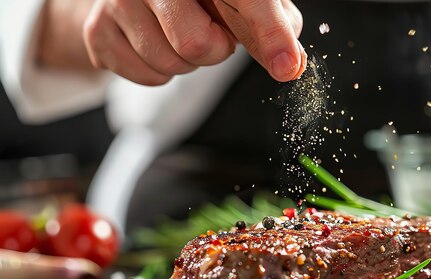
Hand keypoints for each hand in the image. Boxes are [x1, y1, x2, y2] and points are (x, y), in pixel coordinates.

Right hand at [83, 0, 305, 84]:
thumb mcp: (241, 1)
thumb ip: (271, 25)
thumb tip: (289, 62)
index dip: (269, 33)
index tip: (285, 65)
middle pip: (196, 45)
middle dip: (213, 51)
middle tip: (209, 32)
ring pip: (170, 65)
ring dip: (186, 63)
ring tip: (179, 34)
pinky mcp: (99, 29)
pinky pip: (148, 77)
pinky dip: (161, 72)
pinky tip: (157, 43)